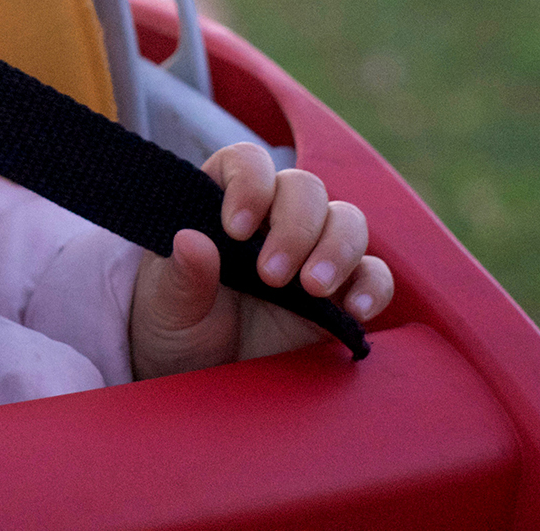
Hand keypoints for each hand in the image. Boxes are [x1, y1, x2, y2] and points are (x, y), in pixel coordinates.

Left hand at [128, 142, 392, 379]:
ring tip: (311, 289)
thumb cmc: (175, 325)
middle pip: (305, 188)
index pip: (247, 163)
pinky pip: (374, 275)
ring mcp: (311, 254)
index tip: (235, 229)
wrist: (200, 376)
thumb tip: (190, 240)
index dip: (249, 184)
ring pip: (347, 221)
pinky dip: (372, 286)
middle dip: (294, 227)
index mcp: (222, 202)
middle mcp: (272, 218)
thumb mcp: (165, 306)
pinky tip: (353, 309)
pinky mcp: (340, 295)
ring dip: (336, 249)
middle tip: (269, 275)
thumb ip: (181, 275)